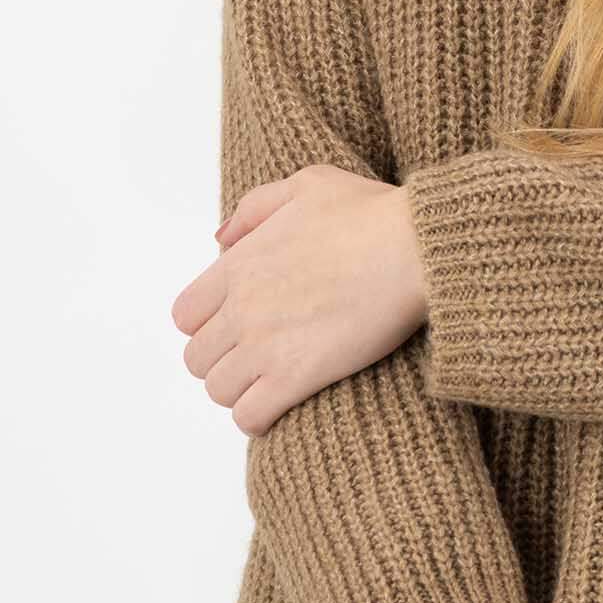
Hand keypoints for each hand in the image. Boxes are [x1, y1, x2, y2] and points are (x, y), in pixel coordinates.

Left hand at [171, 163, 427, 434]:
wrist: (417, 249)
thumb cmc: (372, 213)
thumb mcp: (308, 184)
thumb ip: (255, 208)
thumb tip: (219, 240)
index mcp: (239, 264)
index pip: (185, 315)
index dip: (207, 325)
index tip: (238, 326)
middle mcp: (242, 307)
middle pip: (197, 359)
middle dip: (222, 361)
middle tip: (257, 358)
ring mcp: (265, 345)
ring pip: (218, 391)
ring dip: (240, 391)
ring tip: (271, 383)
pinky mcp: (297, 376)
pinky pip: (249, 416)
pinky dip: (257, 418)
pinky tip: (280, 407)